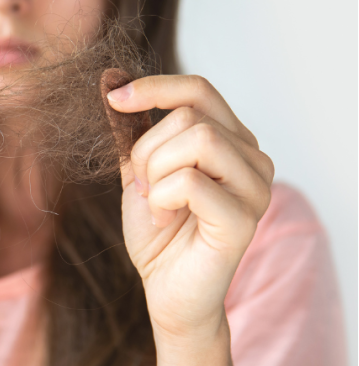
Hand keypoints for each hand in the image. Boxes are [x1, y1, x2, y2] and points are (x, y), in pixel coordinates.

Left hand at [105, 74, 273, 365]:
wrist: (166, 287)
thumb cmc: (158, 229)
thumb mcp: (139, 169)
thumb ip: (133, 128)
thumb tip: (111, 78)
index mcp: (232, 140)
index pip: (199, 89)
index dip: (154, 87)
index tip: (114, 99)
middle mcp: (253, 157)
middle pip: (190, 115)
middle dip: (147, 149)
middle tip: (144, 186)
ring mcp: (255, 187)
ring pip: (197, 140)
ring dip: (156, 172)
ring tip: (156, 202)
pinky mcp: (244, 218)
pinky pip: (190, 182)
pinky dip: (162, 198)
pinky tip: (164, 219)